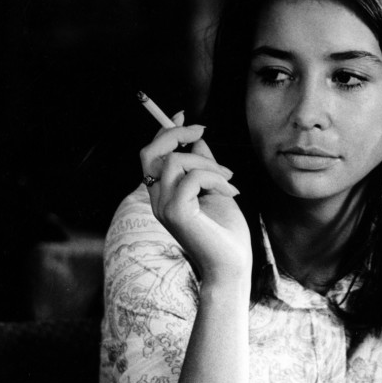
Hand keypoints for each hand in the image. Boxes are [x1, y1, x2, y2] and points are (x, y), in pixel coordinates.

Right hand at [140, 114, 251, 283]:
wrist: (231, 267)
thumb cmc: (226, 233)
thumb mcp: (216, 188)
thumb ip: (204, 164)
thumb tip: (197, 137)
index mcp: (163, 195)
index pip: (151, 155)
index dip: (164, 131)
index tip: (182, 115)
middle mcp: (157, 200)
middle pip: (150, 153)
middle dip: (175, 133)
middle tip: (201, 131)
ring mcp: (163, 207)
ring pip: (175, 161)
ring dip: (208, 163)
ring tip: (229, 179)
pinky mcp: (176, 213)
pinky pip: (192, 177)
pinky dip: (215, 178)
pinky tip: (231, 191)